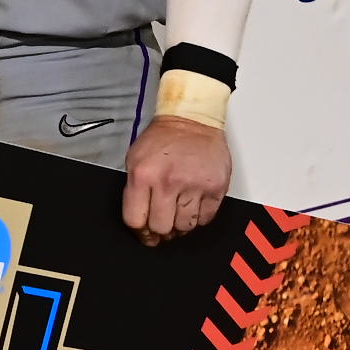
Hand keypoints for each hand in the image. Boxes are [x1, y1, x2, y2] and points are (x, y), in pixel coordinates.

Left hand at [121, 114, 230, 243]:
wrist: (192, 118)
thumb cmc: (163, 138)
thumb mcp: (135, 159)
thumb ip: (133, 190)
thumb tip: (138, 222)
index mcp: (143, 175)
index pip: (136, 221)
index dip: (140, 230)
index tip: (144, 231)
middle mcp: (168, 182)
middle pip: (162, 228)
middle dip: (161, 228)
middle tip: (163, 220)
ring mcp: (194, 185)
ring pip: (185, 227)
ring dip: (181, 223)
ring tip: (179, 209)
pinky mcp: (215, 187)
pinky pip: (206, 218)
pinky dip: (199, 216)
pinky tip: (194, 203)